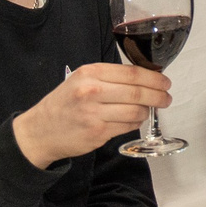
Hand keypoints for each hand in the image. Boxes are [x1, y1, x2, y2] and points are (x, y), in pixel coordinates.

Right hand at [14, 62, 171, 169]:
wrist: (39, 131)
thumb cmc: (63, 104)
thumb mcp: (80, 80)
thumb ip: (109, 77)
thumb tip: (144, 78)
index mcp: (90, 73)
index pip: (132, 73)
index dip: (154, 78)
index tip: (165, 82)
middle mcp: (92, 91)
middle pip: (138, 92)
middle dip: (158, 96)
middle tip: (166, 98)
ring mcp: (95, 113)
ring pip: (136, 111)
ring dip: (147, 111)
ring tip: (148, 110)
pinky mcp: (97, 133)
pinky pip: (127, 126)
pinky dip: (135, 123)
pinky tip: (133, 120)